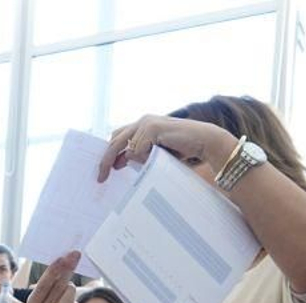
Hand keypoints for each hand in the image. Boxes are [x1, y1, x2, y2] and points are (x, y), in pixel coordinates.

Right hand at [26, 252, 83, 302]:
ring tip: (69, 288)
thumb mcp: (48, 290)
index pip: (42, 286)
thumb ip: (52, 277)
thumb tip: (65, 257)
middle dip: (67, 271)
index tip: (62, 258)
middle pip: (57, 289)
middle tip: (75, 255)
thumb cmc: (54, 300)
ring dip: (71, 290)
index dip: (52, 271)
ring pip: (67, 301)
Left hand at [99, 114, 237, 181]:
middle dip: (106, 159)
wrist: (204, 142)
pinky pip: (137, 149)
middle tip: (101, 178)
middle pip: (115, 140)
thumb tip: (118, 162)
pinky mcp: (152, 127)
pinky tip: (160, 154)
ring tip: (134, 166)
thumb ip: (138, 154)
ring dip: (131, 159)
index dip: (108, 153)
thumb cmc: (182, 150)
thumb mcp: (154, 154)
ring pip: (125, 146)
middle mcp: (142, 121)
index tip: (102, 171)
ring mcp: (147, 122)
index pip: (117, 137)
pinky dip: (144, 157)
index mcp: (142, 125)